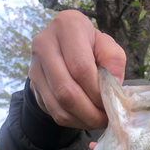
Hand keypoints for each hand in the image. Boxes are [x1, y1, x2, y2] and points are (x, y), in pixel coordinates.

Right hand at [30, 11, 125, 130]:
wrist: (62, 49)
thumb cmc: (89, 46)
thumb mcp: (106, 46)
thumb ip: (114, 62)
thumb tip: (113, 88)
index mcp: (67, 27)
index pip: (81, 67)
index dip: (97, 91)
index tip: (111, 102)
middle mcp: (45, 45)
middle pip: (67, 90)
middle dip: (91, 111)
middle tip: (106, 119)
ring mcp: (35, 67)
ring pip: (60, 106)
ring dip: (84, 119)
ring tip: (99, 120)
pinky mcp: (35, 87)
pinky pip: (56, 113)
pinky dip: (75, 121)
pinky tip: (86, 119)